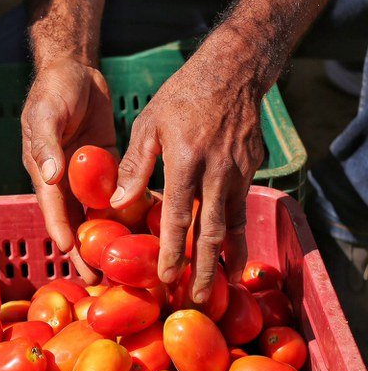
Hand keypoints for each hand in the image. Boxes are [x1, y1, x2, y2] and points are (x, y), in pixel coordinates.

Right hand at [21, 58, 116, 282]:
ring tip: (126, 267)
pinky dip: (130, 210)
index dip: (63, 232)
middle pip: (76, 222)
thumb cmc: (53, 90)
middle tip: (98, 278)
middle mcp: (65, 181)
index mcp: (45, 172)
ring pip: (98, 214)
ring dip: (111, 238)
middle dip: (86, 250)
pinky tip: (148, 228)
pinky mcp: (107, 167)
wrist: (75, 69)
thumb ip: (45, 145)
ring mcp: (87, 176)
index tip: (73, 254)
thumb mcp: (44, 114)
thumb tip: (51, 177)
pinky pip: (119, 193)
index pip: (53, 208)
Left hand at [110, 52, 264, 301]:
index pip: (177, 217)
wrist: (233, 70)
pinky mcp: (252, 169)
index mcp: (187, 161)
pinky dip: (236, 234)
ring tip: (223, 287)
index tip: (167, 279)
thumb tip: (117, 205)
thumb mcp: (149, 125)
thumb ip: (135, 167)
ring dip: (226, 258)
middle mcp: (218, 172)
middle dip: (206, 270)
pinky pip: (241, 208)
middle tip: (201, 300)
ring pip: (232, 225)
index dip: (173, 252)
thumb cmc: (182, 96)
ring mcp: (240, 172)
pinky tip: (232, 251)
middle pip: (212, 231)